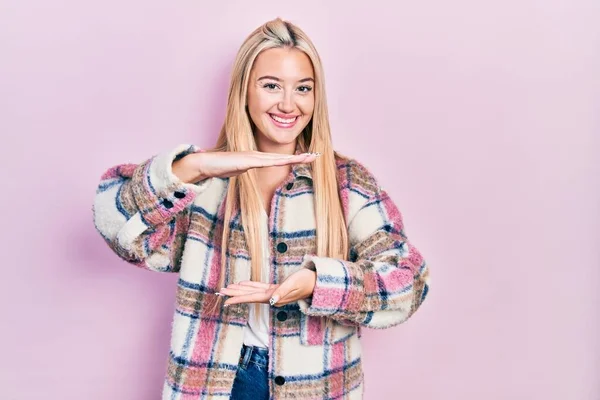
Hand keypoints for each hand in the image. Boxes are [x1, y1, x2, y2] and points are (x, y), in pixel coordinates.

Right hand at [173, 150, 318, 182]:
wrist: (206, 163)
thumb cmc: (220, 167)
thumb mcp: (238, 171)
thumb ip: (246, 170)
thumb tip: (249, 171)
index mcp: (257, 159)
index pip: (280, 159)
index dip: (294, 159)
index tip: (308, 158)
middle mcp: (258, 156)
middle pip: (284, 157)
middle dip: (301, 157)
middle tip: (317, 155)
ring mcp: (254, 157)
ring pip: (279, 158)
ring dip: (295, 158)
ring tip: (310, 157)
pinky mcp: (248, 160)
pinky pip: (266, 162)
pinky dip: (278, 161)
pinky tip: (288, 160)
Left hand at [218, 268, 316, 306]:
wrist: (317, 283)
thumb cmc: (307, 282)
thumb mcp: (294, 284)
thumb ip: (283, 292)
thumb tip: (271, 301)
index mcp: (274, 297)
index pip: (252, 298)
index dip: (238, 298)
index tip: (225, 301)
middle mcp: (272, 297)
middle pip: (249, 295)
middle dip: (234, 294)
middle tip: (220, 293)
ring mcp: (274, 293)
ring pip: (253, 291)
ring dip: (240, 290)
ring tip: (227, 289)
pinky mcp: (277, 289)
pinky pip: (260, 288)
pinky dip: (250, 286)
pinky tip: (243, 284)